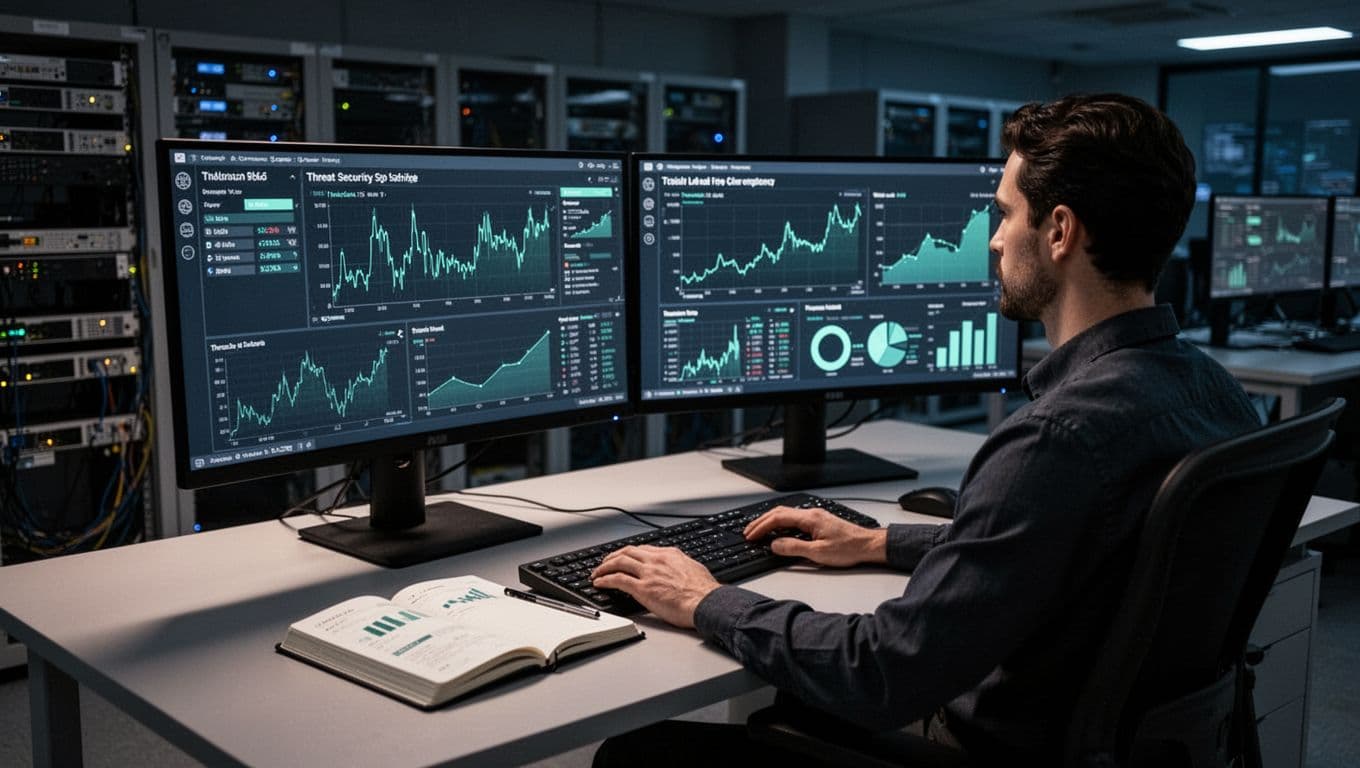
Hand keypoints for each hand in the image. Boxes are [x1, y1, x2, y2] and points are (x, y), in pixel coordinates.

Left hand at [591, 545, 719, 627]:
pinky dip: (605, 579)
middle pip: (628, 551)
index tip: (625, 556)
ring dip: (604, 566)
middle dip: (613, 556)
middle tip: (606, 562)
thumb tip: (680, 570)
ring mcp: (648, 573)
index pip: (644, 549)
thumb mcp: (694, 570)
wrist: (705, 603)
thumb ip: (681, 567)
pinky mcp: (642, 589)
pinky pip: (617, 580)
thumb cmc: (704, 592)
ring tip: (597, 572)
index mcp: (670, 554)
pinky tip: (599, 583)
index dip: (631, 552)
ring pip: (619, 562)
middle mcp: (656, 560)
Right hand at [744, 506, 887, 567]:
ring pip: (786, 514)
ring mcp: (815, 516)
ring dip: (770, 521)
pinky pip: (794, 518)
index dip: (761, 527)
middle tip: (748, 532)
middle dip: (761, 522)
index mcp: (809, 518)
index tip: (750, 536)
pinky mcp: (819, 522)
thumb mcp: (818, 553)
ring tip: (759, 531)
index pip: (778, 518)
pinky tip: (779, 530)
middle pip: (779, 512)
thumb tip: (775, 544)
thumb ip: (794, 548)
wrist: (868, 545)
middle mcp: (811, 513)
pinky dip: (781, 523)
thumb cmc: (849, 548)